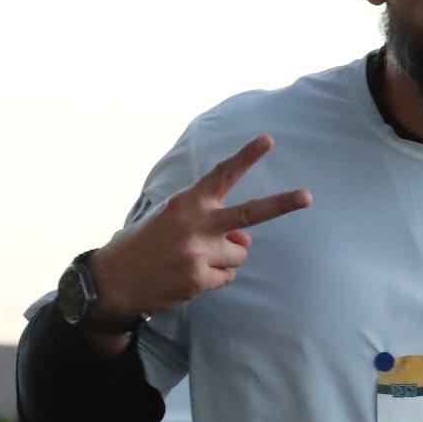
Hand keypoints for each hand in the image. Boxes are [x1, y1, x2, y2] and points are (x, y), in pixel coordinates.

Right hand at [89, 135, 311, 320]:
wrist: (114, 280)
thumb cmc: (147, 243)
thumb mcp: (172, 220)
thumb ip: (211, 223)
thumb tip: (246, 240)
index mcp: (187, 203)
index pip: (222, 176)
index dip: (246, 157)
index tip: (268, 140)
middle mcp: (195, 226)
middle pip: (249, 215)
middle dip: (281, 204)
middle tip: (307, 196)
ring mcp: (198, 255)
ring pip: (239, 253)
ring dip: (227, 256)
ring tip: (195, 258)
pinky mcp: (198, 281)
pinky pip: (227, 276)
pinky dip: (215, 276)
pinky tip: (189, 275)